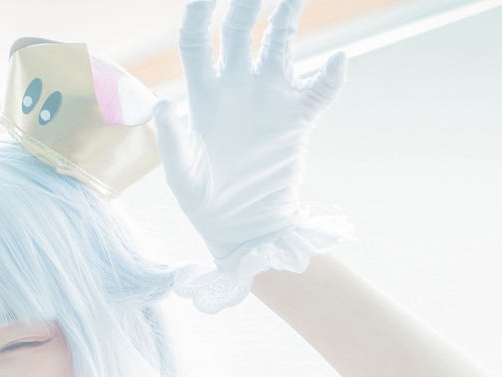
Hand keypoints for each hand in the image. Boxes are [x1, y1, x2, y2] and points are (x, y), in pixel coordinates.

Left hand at [152, 0, 346, 260]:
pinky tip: (338, 60)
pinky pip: (318, 90)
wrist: (244, 228)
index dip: (200, 14)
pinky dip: (330, 75)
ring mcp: (269, 99)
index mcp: (203, 94)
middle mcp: (237, 86)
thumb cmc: (205, 202)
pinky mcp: (297, 119)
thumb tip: (163, 106)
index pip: (198, 41)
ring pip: (281, 44)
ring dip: (288, 16)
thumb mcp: (182, 174)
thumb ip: (173, 140)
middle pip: (242, 30)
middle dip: (249, 2)